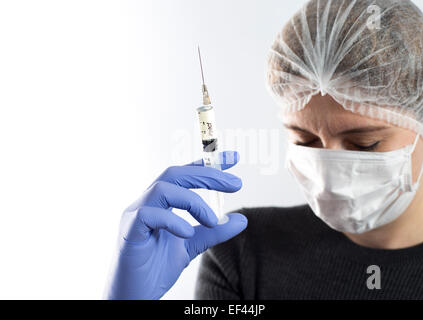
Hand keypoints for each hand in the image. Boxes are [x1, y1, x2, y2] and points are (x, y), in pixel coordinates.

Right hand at [105, 151, 246, 299]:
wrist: (134, 295)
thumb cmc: (156, 268)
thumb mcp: (193, 245)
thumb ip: (215, 232)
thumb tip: (242, 219)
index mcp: (162, 202)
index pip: (186, 174)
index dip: (209, 163)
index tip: (234, 158)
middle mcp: (148, 202)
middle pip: (176, 173)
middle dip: (208, 174)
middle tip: (236, 183)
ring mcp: (135, 214)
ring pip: (163, 188)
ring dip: (193, 201)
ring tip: (212, 221)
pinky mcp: (128, 230)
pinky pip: (148, 215)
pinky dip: (172, 221)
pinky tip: (187, 234)